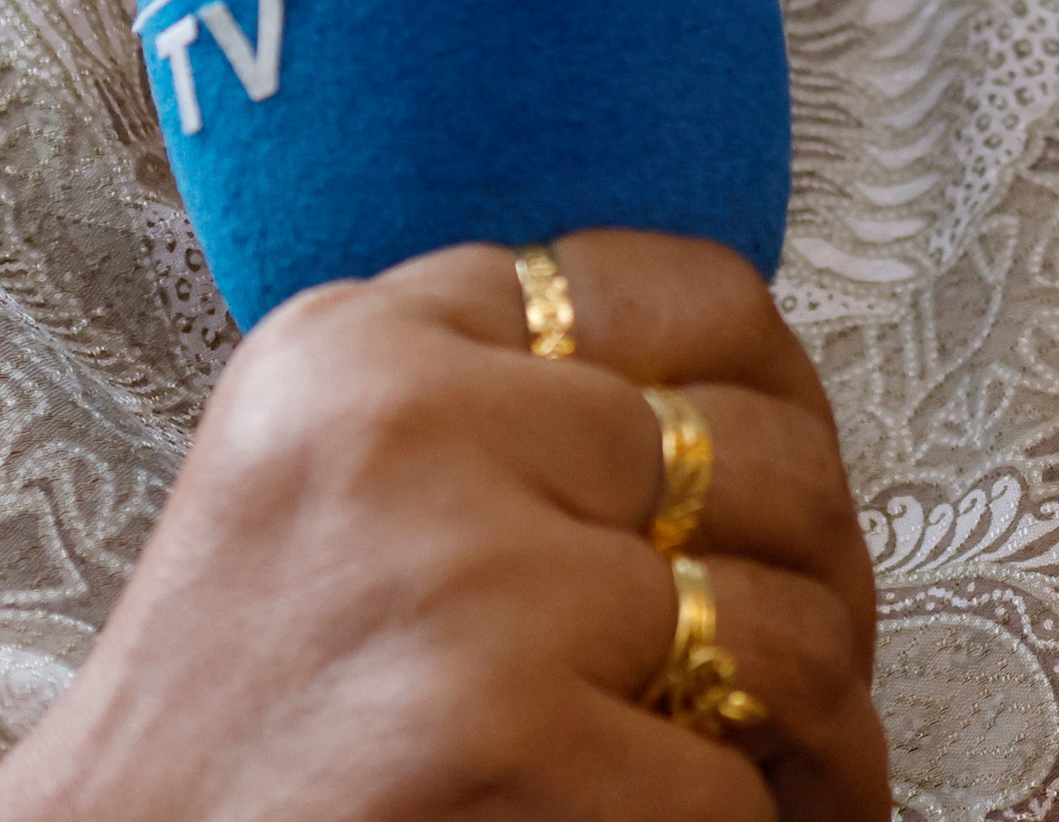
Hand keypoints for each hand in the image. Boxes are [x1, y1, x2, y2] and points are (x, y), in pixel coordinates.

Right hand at [0, 233, 881, 821]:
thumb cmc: (237, 712)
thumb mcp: (315, 470)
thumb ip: (477, 393)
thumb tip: (728, 389)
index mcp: (361, 341)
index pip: (661, 285)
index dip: (766, 382)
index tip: (783, 465)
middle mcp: (408, 425)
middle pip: (750, 451)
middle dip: (821, 571)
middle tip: (816, 656)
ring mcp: (461, 575)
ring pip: (774, 625)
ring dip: (820, 725)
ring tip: (810, 770)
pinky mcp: (500, 726)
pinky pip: (729, 783)